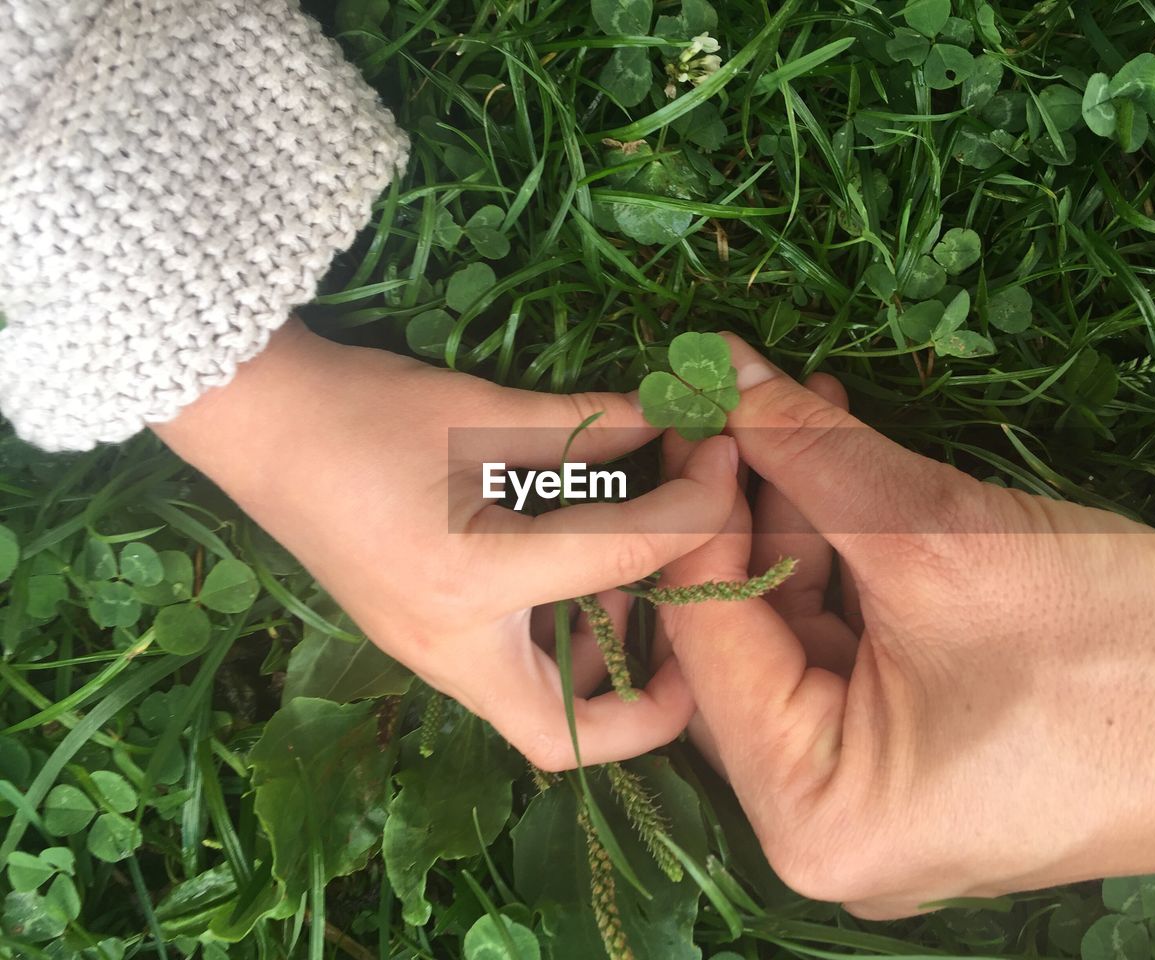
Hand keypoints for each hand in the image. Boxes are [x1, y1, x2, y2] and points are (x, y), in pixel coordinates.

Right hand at [152, 320, 737, 768]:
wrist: (256, 419)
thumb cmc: (364, 410)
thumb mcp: (487, 411)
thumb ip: (592, 425)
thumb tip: (676, 418)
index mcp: (475, 582)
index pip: (625, 556)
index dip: (693, 511)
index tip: (720, 470)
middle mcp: (450, 644)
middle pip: (567, 731)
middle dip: (652, 694)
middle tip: (697, 613)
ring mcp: (426, 651)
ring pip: (539, 706)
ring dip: (606, 662)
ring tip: (640, 580)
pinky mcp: (416, 636)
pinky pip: (507, 669)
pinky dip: (558, 637)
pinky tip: (580, 572)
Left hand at [659, 335, 1154, 916]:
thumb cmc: (1127, 649)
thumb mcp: (942, 537)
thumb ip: (812, 451)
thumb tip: (713, 368)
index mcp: (811, 812)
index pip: (706, 639)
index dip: (695, 512)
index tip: (698, 409)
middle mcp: (821, 825)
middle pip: (741, 643)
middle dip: (749, 514)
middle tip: (745, 407)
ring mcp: (868, 798)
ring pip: (792, 638)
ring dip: (798, 524)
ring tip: (805, 415)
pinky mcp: (910, 763)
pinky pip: (846, 653)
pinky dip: (844, 565)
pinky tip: (846, 472)